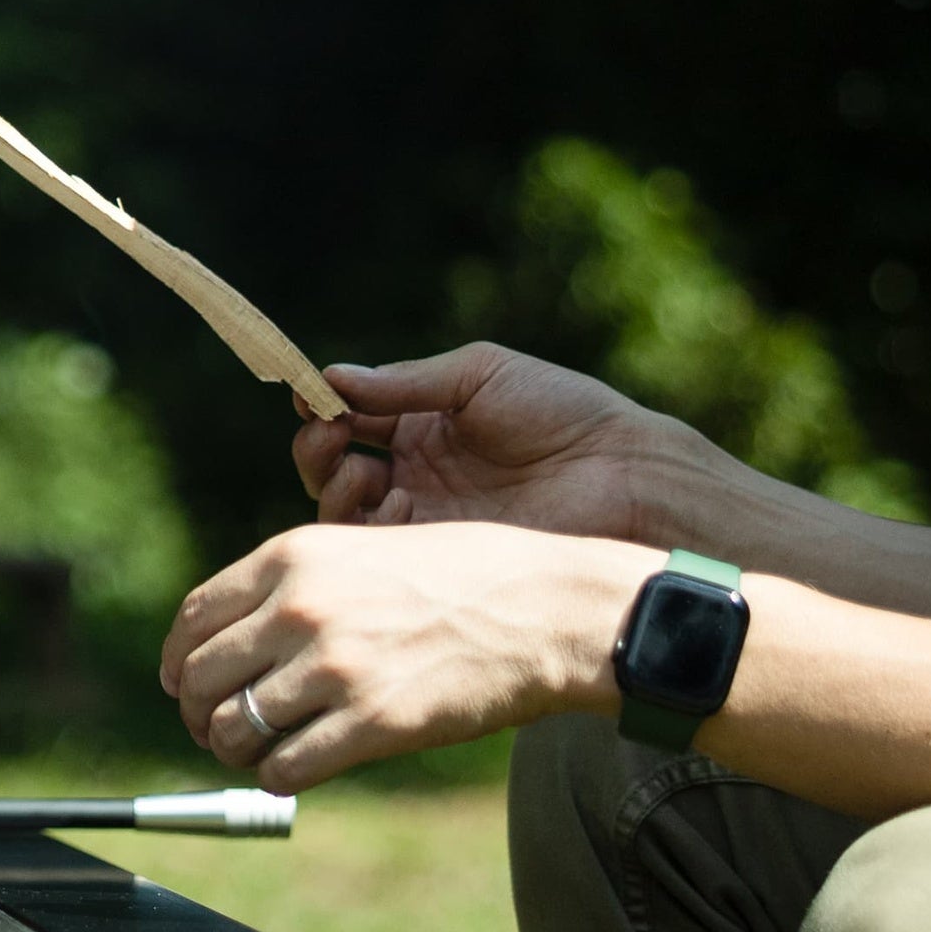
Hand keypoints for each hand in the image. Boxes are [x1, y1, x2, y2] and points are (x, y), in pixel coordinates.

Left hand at [162, 523, 656, 788]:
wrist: (548, 609)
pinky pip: (283, 769)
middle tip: (217, 730)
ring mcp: (335, 667)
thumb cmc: (466, 578)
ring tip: (256, 753)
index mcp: (293, 557)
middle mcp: (302, 608)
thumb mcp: (364, 550)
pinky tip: (295, 770)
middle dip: (199, 712)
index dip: (181, 661)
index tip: (186, 683)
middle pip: (202, 677)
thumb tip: (237, 641)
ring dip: (234, 751)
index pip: (194, 617)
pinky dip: (276, 778)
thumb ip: (297, 586)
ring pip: (232, 729)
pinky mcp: (372, 723)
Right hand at [290, 343, 691, 537]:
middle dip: (316, 447)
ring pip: (342, 510)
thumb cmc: (562, 412)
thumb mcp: (480, 374)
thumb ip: (405, 382)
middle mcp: (416, 470)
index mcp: (425, 422)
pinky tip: (394, 503)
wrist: (620, 476)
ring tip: (362, 471)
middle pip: (332, 465)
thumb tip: (330, 377)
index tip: (310, 394)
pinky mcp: (436, 557)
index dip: (323, 404)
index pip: (351, 414)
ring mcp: (424, 516)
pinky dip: (366, 524)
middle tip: (329, 433)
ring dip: (332, 485)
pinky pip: (375, 549)